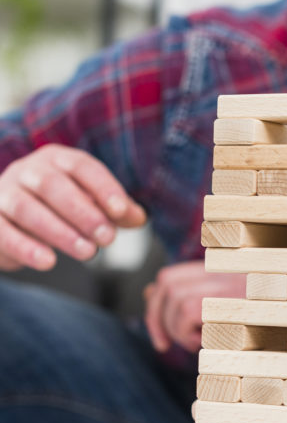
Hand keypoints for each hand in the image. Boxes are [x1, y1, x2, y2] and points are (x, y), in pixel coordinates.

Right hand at [0, 144, 144, 270]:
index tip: (121, 211)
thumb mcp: (91, 205)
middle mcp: (27, 171)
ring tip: (88, 253)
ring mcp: (3, 193)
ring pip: (26, 207)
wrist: (10, 221)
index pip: (81, 166)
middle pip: (53, 185)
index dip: (103, 187)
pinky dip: (24, 247)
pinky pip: (2, 231)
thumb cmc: (60, 209)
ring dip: (59, 232)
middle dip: (83, 212)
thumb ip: (116, 210)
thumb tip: (138, 217)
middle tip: (107, 238)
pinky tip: (48, 262)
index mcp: (57, 160)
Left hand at [143, 262, 245, 352]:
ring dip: (175, 330)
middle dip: (156, 317)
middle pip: (166, 282)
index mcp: (218, 271)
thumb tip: (149, 291)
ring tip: (192, 344)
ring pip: (176, 299)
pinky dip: (186, 334)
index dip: (155, 303)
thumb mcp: (218, 310)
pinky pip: (187, 314)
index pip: (169, 277)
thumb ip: (185, 297)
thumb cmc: (253, 327)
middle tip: (163, 344)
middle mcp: (221, 271)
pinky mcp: (226, 300)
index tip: (160, 330)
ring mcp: (225, 283)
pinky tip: (202, 343)